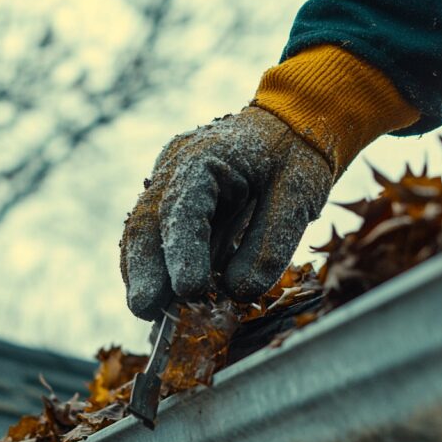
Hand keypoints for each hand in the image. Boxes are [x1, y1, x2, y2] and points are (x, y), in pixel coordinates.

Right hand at [120, 106, 332, 319]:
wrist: (291, 126)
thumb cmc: (296, 155)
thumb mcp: (298, 195)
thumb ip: (269, 243)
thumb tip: (236, 292)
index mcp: (203, 156)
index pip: (182, 207)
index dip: (181, 250)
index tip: (188, 289)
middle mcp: (174, 168)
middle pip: (147, 220)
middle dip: (144, 269)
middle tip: (146, 311)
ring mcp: (169, 184)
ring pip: (143, 232)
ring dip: (144, 274)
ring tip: (151, 315)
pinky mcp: (175, 204)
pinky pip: (158, 238)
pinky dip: (158, 269)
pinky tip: (162, 301)